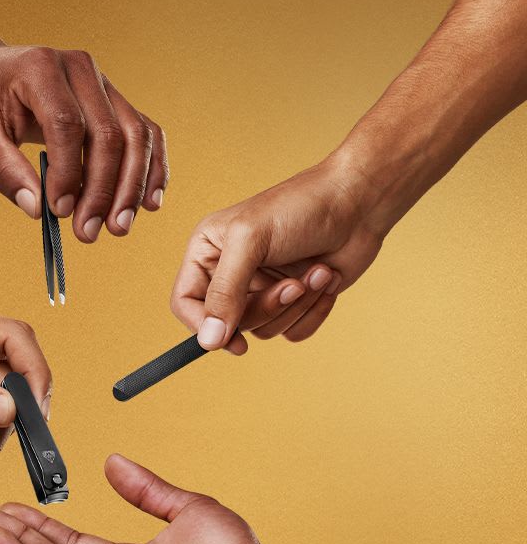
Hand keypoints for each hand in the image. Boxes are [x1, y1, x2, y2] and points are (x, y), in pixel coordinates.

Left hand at [0, 43, 167, 241]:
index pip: (66, 124)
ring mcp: (103, 83)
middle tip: (88, 232)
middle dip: (102, 190)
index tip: (58, 211)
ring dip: (131, 186)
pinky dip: (151, 169)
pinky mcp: (115, 101)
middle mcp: (80, 68)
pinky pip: (145, 133)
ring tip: (118, 227)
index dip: (67, 172)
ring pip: (135, 135)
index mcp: (41, 67)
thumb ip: (4, 169)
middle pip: (108, 133)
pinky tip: (149, 203)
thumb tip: (37, 209)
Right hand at [171, 153, 387, 350]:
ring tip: (317, 271)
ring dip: (297, 306)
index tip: (232, 340)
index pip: (185, 302)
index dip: (202, 325)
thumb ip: (225, 291)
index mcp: (208, 251)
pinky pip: (292, 332)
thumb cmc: (301, 207)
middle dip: (268, 307)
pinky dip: (314, 312)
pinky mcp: (293, 302)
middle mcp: (231, 273)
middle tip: (294, 284)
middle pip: (229, 323)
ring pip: (264, 330)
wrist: (358, 202)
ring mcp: (262, 290)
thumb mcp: (252, 241)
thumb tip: (208, 341)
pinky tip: (326, 279)